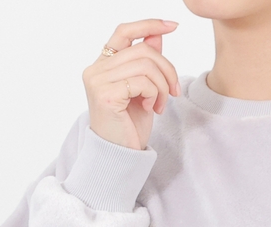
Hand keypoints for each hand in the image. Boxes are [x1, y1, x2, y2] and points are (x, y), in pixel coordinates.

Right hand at [81, 18, 180, 150]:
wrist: (119, 156)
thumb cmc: (129, 127)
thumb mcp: (143, 91)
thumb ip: (146, 63)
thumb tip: (156, 36)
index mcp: (102, 65)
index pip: (124, 31)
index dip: (149, 24)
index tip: (173, 26)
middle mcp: (96, 69)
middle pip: (143, 50)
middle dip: (167, 70)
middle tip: (174, 93)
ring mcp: (98, 81)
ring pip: (145, 65)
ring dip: (163, 86)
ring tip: (161, 105)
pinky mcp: (105, 94)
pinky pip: (142, 82)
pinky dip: (155, 94)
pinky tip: (152, 109)